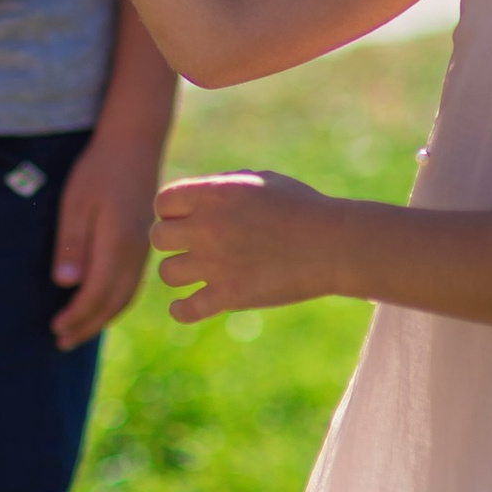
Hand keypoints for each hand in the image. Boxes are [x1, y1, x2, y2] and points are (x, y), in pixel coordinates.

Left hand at [51, 127, 163, 347]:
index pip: (95, 296)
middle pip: (112, 304)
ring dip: (102, 318)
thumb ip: (72, 243)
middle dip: (87, 326)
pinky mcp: (146, 243)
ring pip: (125, 297)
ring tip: (79, 331)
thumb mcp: (76, 202)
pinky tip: (102, 304)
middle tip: (61, 342)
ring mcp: (145, 250)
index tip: (54, 330)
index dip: (75, 318)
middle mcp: (136, 254)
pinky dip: (116, 303)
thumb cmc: (98, 169)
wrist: (135, 143)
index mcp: (117, 246)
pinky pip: (132, 284)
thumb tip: (66, 284)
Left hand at [151, 168, 334, 320]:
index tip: (189, 219)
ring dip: (180, 273)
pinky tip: (187, 305)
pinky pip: (184, 309)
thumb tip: (191, 201)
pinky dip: (181, 310)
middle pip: (158, 237)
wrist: (332, 244)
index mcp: (214, 194)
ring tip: (198, 272)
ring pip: (167, 273)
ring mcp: (216, 263)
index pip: (163, 203)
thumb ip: (220, 187)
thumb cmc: (300, 207)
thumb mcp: (259, 181)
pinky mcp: (229, 296)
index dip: (172, 211)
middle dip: (173, 241)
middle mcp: (208, 227)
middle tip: (194, 246)